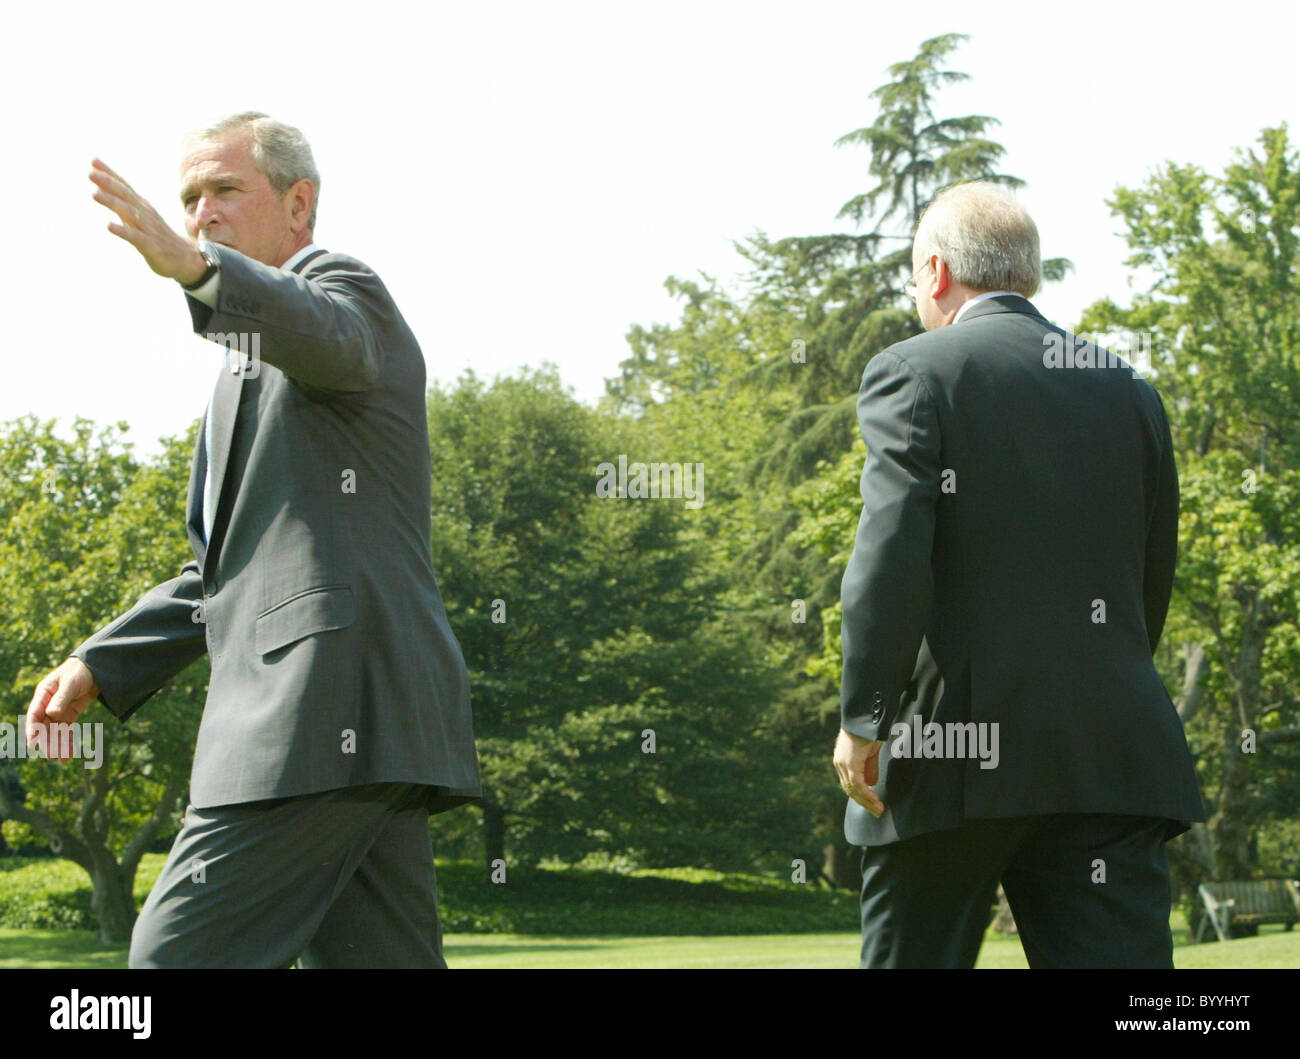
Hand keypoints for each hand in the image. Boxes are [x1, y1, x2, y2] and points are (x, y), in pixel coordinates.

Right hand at [27, 658, 99, 761]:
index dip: (32, 729)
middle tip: (51, 756)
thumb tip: (50, 713)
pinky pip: (66, 729)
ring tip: (63, 759)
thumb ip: (61, 698)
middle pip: (44, 726)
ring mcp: (58, 710)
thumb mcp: (71, 683)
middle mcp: (48, 704)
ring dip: (58, 744)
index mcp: (43, 694)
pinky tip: (70, 753)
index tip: (33, 743)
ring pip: (55, 730)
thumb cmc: (79, 671)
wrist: (96, 668)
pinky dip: (67, 740)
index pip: (34, 714)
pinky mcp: (69, 713)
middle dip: (47, 741)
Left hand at [89, 158, 206, 283]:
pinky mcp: (152, 247)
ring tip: (94, 193)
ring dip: (112, 202)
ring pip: (129, 213)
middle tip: (91, 172)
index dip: (110, 174)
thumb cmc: (160, 238)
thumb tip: (101, 191)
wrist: (188, 260)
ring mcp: (149, 230)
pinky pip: (135, 237)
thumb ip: (123, 206)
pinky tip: (108, 225)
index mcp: (143, 207)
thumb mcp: (142, 219)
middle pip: (126, 196)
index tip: (94, 160)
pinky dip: (123, 230)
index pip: (125, 187)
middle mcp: (146, 215)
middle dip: (108, 183)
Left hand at [833, 728, 884, 817]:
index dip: (862, 797)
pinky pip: (857, 784)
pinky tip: (875, 800)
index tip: (873, 805)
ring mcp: (843, 763)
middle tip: (877, 812)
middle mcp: (839, 764)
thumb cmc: (868, 731)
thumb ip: (869, 767)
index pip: (850, 785)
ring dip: (867, 801)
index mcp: (843, 761)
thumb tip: (872, 784)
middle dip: (864, 803)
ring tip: (879, 810)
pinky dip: (866, 794)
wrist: (864, 717)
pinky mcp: (849, 762)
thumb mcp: (870, 752)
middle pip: (850, 790)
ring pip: (853, 789)